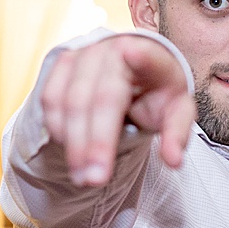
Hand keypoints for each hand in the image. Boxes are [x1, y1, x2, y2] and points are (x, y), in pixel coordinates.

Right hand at [39, 34, 194, 186]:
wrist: (134, 73)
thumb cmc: (157, 94)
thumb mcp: (177, 112)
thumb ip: (177, 134)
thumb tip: (173, 161)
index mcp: (152, 55)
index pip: (146, 56)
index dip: (139, 56)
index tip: (131, 54)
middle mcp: (115, 48)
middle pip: (102, 97)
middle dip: (96, 142)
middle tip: (95, 179)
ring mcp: (85, 52)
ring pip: (70, 100)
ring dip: (73, 144)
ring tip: (82, 177)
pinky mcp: (63, 61)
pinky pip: (51, 98)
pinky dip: (57, 128)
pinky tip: (70, 151)